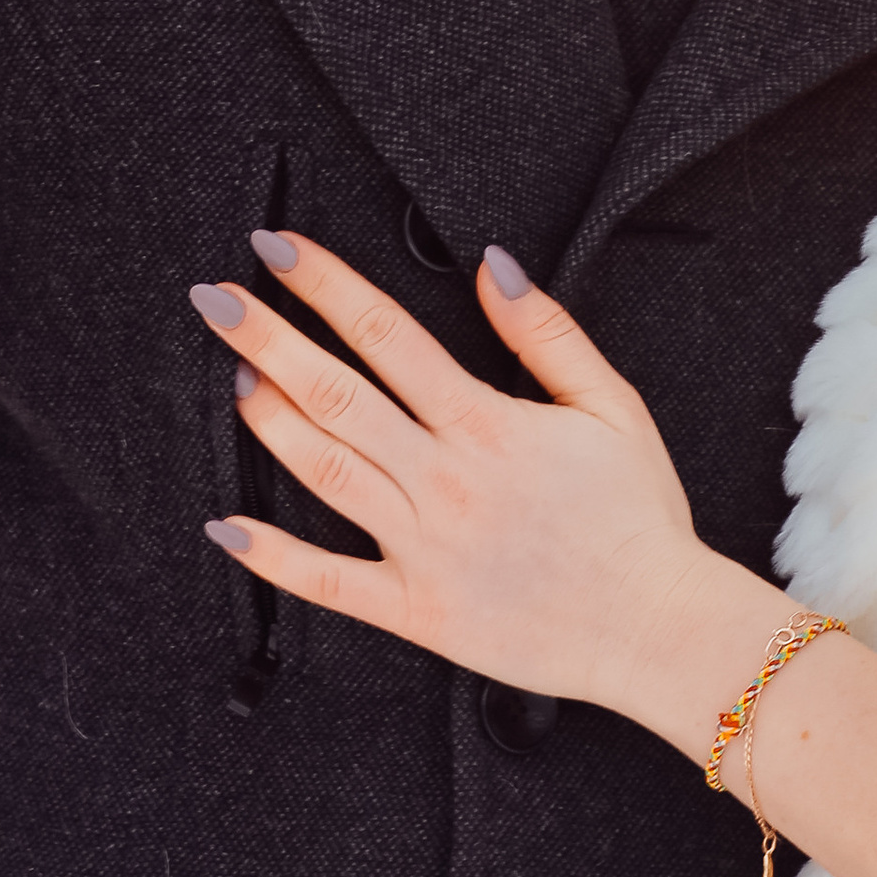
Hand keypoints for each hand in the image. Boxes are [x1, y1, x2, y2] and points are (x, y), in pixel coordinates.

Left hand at [188, 232, 735, 714]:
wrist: (658, 626)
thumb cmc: (638, 518)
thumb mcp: (612, 405)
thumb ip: (547, 333)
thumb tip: (493, 266)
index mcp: (487, 425)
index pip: (387, 336)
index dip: (325, 286)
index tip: (278, 250)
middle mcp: (445, 480)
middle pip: (336, 394)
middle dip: (268, 339)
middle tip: (218, 300)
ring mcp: (424, 546)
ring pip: (326, 472)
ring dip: (270, 420)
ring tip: (234, 378)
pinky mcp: (417, 609)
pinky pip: (330, 583)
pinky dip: (274, 557)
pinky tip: (228, 527)